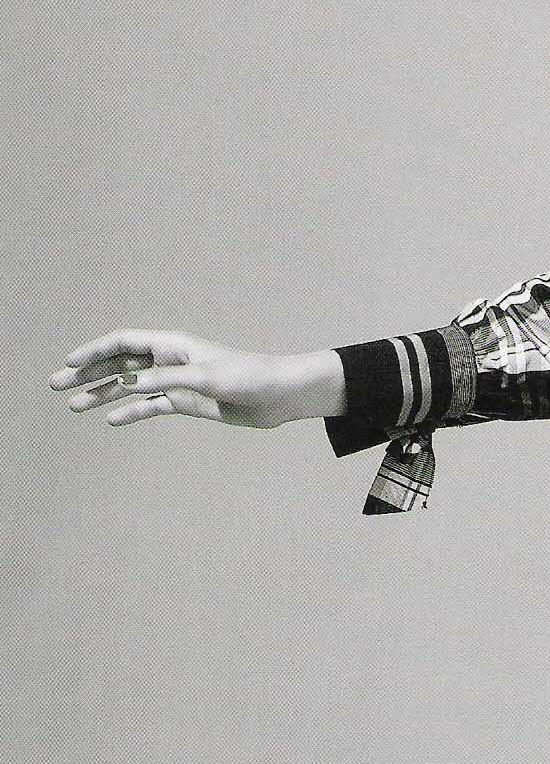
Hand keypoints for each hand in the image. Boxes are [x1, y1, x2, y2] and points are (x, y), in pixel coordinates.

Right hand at [48, 329, 310, 429]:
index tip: (68, 364)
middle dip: (88, 375)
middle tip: (55, 386)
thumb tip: (128, 383)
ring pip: (130, 387)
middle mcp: (169, 360)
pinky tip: (111, 420)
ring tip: (73, 406)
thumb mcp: (206, 378)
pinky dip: (132, 412)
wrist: (279, 396)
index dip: (94, 352)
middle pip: (119, 364)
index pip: (123, 343)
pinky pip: (151, 407)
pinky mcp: (188, 402)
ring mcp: (176, 382)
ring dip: (102, 395)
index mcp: (171, 344)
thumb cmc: (248, 376)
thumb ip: (166, 380)